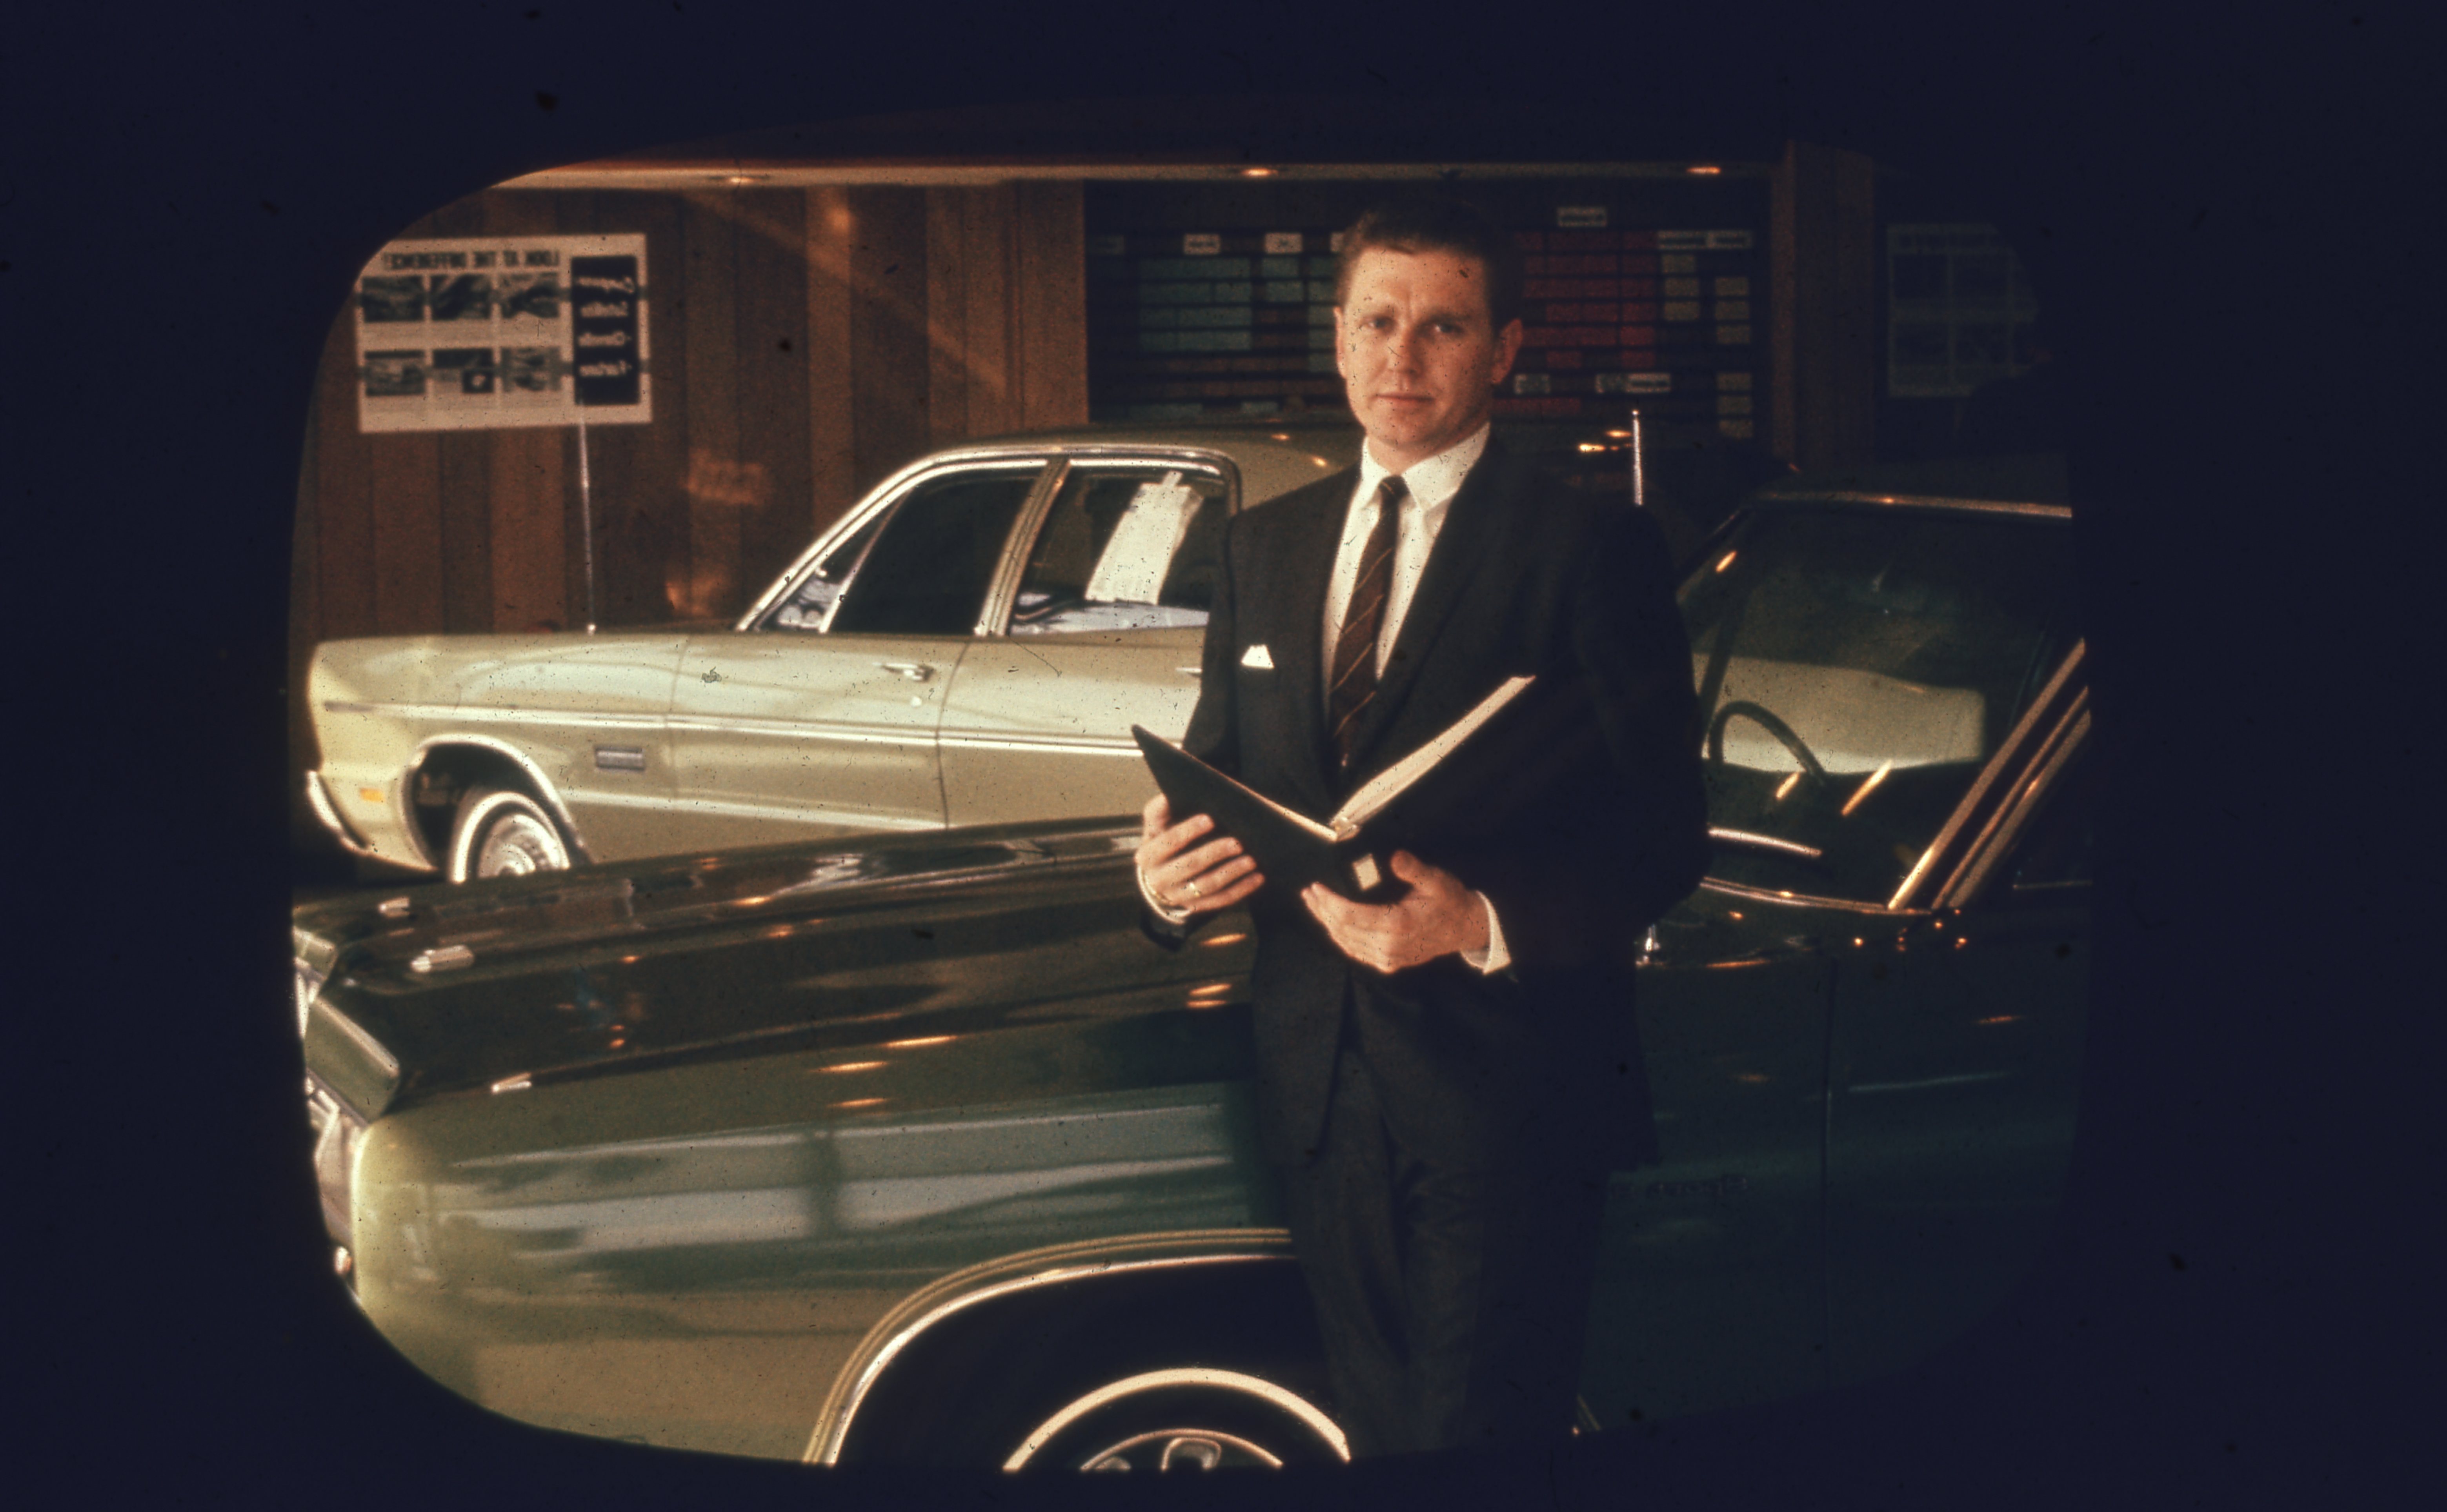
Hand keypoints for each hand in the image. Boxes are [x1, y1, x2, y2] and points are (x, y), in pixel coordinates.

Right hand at [1136, 794, 1263, 914]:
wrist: (1159, 875)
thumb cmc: (1163, 840)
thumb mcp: (1155, 826)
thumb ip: (1160, 810)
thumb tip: (1170, 794)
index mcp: (1147, 856)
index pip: (1167, 842)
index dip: (1187, 831)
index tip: (1209, 818)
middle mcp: (1159, 879)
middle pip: (1188, 865)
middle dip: (1214, 853)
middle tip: (1237, 842)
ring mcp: (1178, 896)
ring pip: (1207, 885)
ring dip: (1231, 873)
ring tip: (1251, 860)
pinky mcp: (1197, 906)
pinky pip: (1221, 900)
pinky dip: (1241, 889)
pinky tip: (1258, 878)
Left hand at [1302, 851, 1489, 972]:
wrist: (1466, 929)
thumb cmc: (1450, 901)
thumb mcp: (1436, 880)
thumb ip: (1413, 869)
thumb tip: (1394, 857)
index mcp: (1398, 925)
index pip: (1350, 916)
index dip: (1329, 902)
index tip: (1315, 887)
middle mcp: (1389, 947)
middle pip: (1343, 930)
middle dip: (1322, 911)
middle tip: (1308, 893)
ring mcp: (1388, 958)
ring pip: (1346, 943)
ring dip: (1327, 924)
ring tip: (1314, 905)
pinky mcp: (1389, 963)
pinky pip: (1356, 952)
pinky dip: (1340, 938)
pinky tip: (1332, 925)